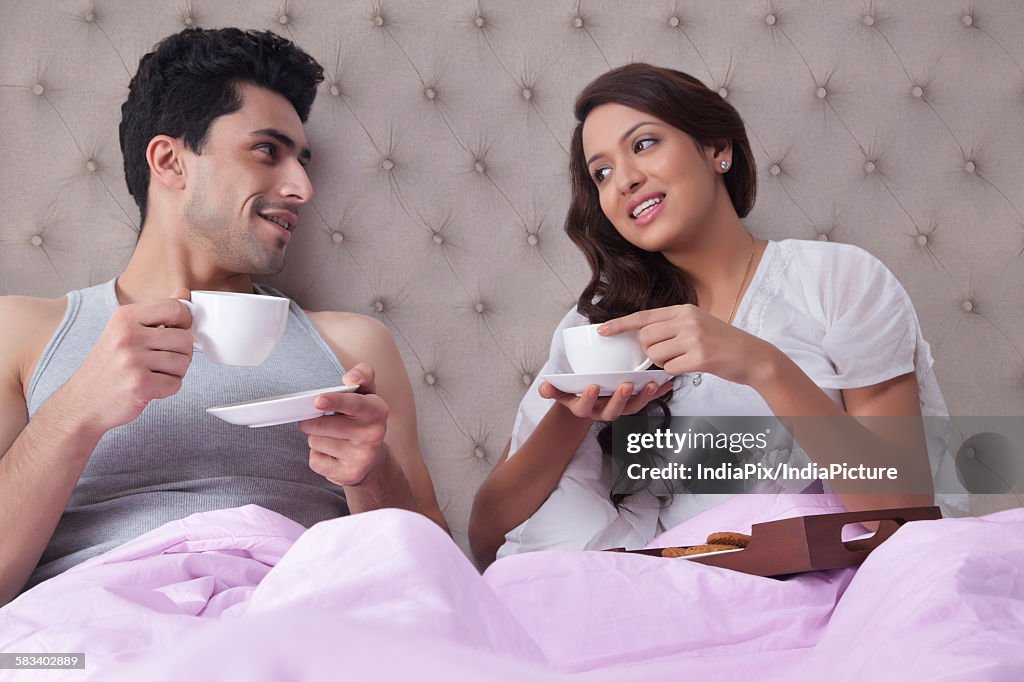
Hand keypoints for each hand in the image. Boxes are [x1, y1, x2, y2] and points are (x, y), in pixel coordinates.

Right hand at [59, 288, 193, 432]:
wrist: (80, 403)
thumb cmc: (106, 367)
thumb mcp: (124, 331)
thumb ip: (156, 312)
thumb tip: (184, 292)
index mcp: (125, 317)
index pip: (176, 308)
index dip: (184, 322)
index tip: (176, 332)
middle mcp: (127, 336)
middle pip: (185, 338)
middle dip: (181, 353)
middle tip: (161, 361)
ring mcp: (132, 361)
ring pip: (184, 362)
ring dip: (175, 373)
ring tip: (153, 374)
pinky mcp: (139, 385)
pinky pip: (175, 384)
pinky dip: (167, 389)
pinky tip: (149, 387)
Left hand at [298, 362, 388, 486]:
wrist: (373, 461)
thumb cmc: (363, 421)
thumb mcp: (367, 395)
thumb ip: (362, 377)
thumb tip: (350, 378)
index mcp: (378, 411)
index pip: (355, 404)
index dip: (335, 401)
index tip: (318, 401)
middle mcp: (373, 435)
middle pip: (323, 425)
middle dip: (311, 421)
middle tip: (317, 420)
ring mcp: (362, 457)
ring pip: (316, 442)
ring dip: (316, 439)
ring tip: (331, 438)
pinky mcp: (349, 475)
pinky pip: (316, 461)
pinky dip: (318, 457)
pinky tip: (332, 455)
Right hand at [539, 379, 672, 420]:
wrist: (587, 398)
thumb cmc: (574, 391)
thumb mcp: (561, 391)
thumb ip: (553, 389)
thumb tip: (543, 387)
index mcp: (585, 409)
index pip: (586, 407)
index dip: (589, 399)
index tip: (592, 386)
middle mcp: (604, 411)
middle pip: (613, 410)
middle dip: (620, 399)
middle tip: (625, 385)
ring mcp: (620, 408)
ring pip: (633, 407)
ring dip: (644, 396)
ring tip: (653, 384)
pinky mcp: (633, 402)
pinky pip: (647, 399)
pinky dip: (658, 392)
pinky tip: (668, 383)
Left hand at [598, 304, 776, 385]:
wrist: (753, 356)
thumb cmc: (722, 343)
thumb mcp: (697, 323)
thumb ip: (672, 326)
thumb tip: (642, 336)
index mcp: (683, 310)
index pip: (644, 316)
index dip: (620, 324)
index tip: (602, 330)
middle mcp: (687, 320)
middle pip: (645, 338)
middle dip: (648, 351)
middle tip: (667, 354)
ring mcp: (693, 338)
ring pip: (655, 355)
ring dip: (663, 363)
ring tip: (684, 359)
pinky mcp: (699, 357)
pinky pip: (670, 369)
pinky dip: (676, 372)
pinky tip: (691, 366)